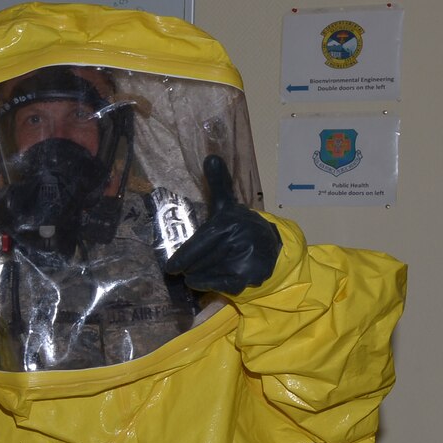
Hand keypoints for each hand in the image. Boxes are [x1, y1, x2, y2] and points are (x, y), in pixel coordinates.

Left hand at [164, 154, 281, 295]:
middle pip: (198, 262)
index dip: (182, 259)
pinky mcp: (249, 276)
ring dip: (200, 275)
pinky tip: (207, 281)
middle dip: (192, 266)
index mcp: (228, 222)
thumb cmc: (239, 227)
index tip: (171, 268)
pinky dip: (209, 285)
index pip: (197, 245)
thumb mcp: (226, 206)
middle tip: (190, 266)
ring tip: (206, 268)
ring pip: (205, 274)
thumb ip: (218, 184)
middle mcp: (237, 239)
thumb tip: (211, 157)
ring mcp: (245, 258)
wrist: (271, 248)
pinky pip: (218, 285)